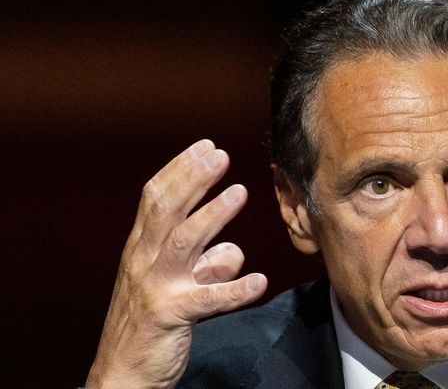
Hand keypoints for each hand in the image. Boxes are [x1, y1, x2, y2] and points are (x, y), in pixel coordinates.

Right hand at [86, 140, 267, 387]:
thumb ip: (202, 263)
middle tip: (219, 155)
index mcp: (142, 249)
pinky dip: (233, 289)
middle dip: (193, 180)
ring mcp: (157, 288)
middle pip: (167, 211)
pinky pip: (206, 300)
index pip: (155, 199)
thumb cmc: (150, 323)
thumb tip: (233, 250)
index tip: (205, 147)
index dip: (180, 170)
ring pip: (184, 244)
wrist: (123, 373)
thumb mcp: (172, 284)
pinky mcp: (171, 317)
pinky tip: (258, 281)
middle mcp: (144, 262)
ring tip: (239, 192)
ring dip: (212, 216)